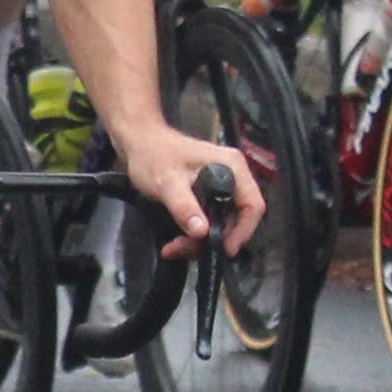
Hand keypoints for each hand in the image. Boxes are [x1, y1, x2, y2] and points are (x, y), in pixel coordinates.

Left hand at [109, 113, 260, 257]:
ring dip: (201, 239)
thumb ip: (184, 207)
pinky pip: (210, 218)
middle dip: (215, 238)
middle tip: (189, 249)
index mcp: (232, 167)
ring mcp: (222, 184)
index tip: (225, 248)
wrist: (138, 142)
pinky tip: (177, 241)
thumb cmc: (153, 154)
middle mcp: (232, 175)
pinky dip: (195, 232)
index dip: (243, 230)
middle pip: (238, 217)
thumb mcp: (167, 183)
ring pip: (222, 221)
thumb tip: (201, 231)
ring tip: (175, 247)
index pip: (253, 204)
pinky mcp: (209, 192)